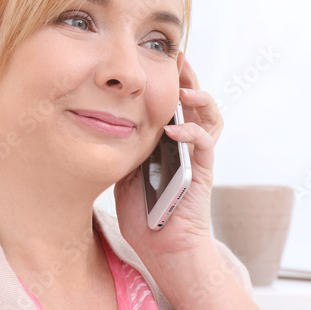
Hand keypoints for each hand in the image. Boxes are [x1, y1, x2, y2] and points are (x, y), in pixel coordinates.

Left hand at [113, 51, 223, 266]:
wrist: (164, 250)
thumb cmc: (144, 217)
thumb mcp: (124, 173)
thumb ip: (123, 149)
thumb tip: (99, 125)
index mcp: (168, 143)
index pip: (174, 103)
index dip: (169, 81)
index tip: (156, 59)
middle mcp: (187, 146)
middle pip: (196, 102)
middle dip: (189, 78)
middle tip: (178, 59)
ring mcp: (197, 158)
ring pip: (211, 117)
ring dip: (200, 99)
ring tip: (184, 89)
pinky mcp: (203, 173)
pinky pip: (204, 145)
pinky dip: (191, 132)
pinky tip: (174, 129)